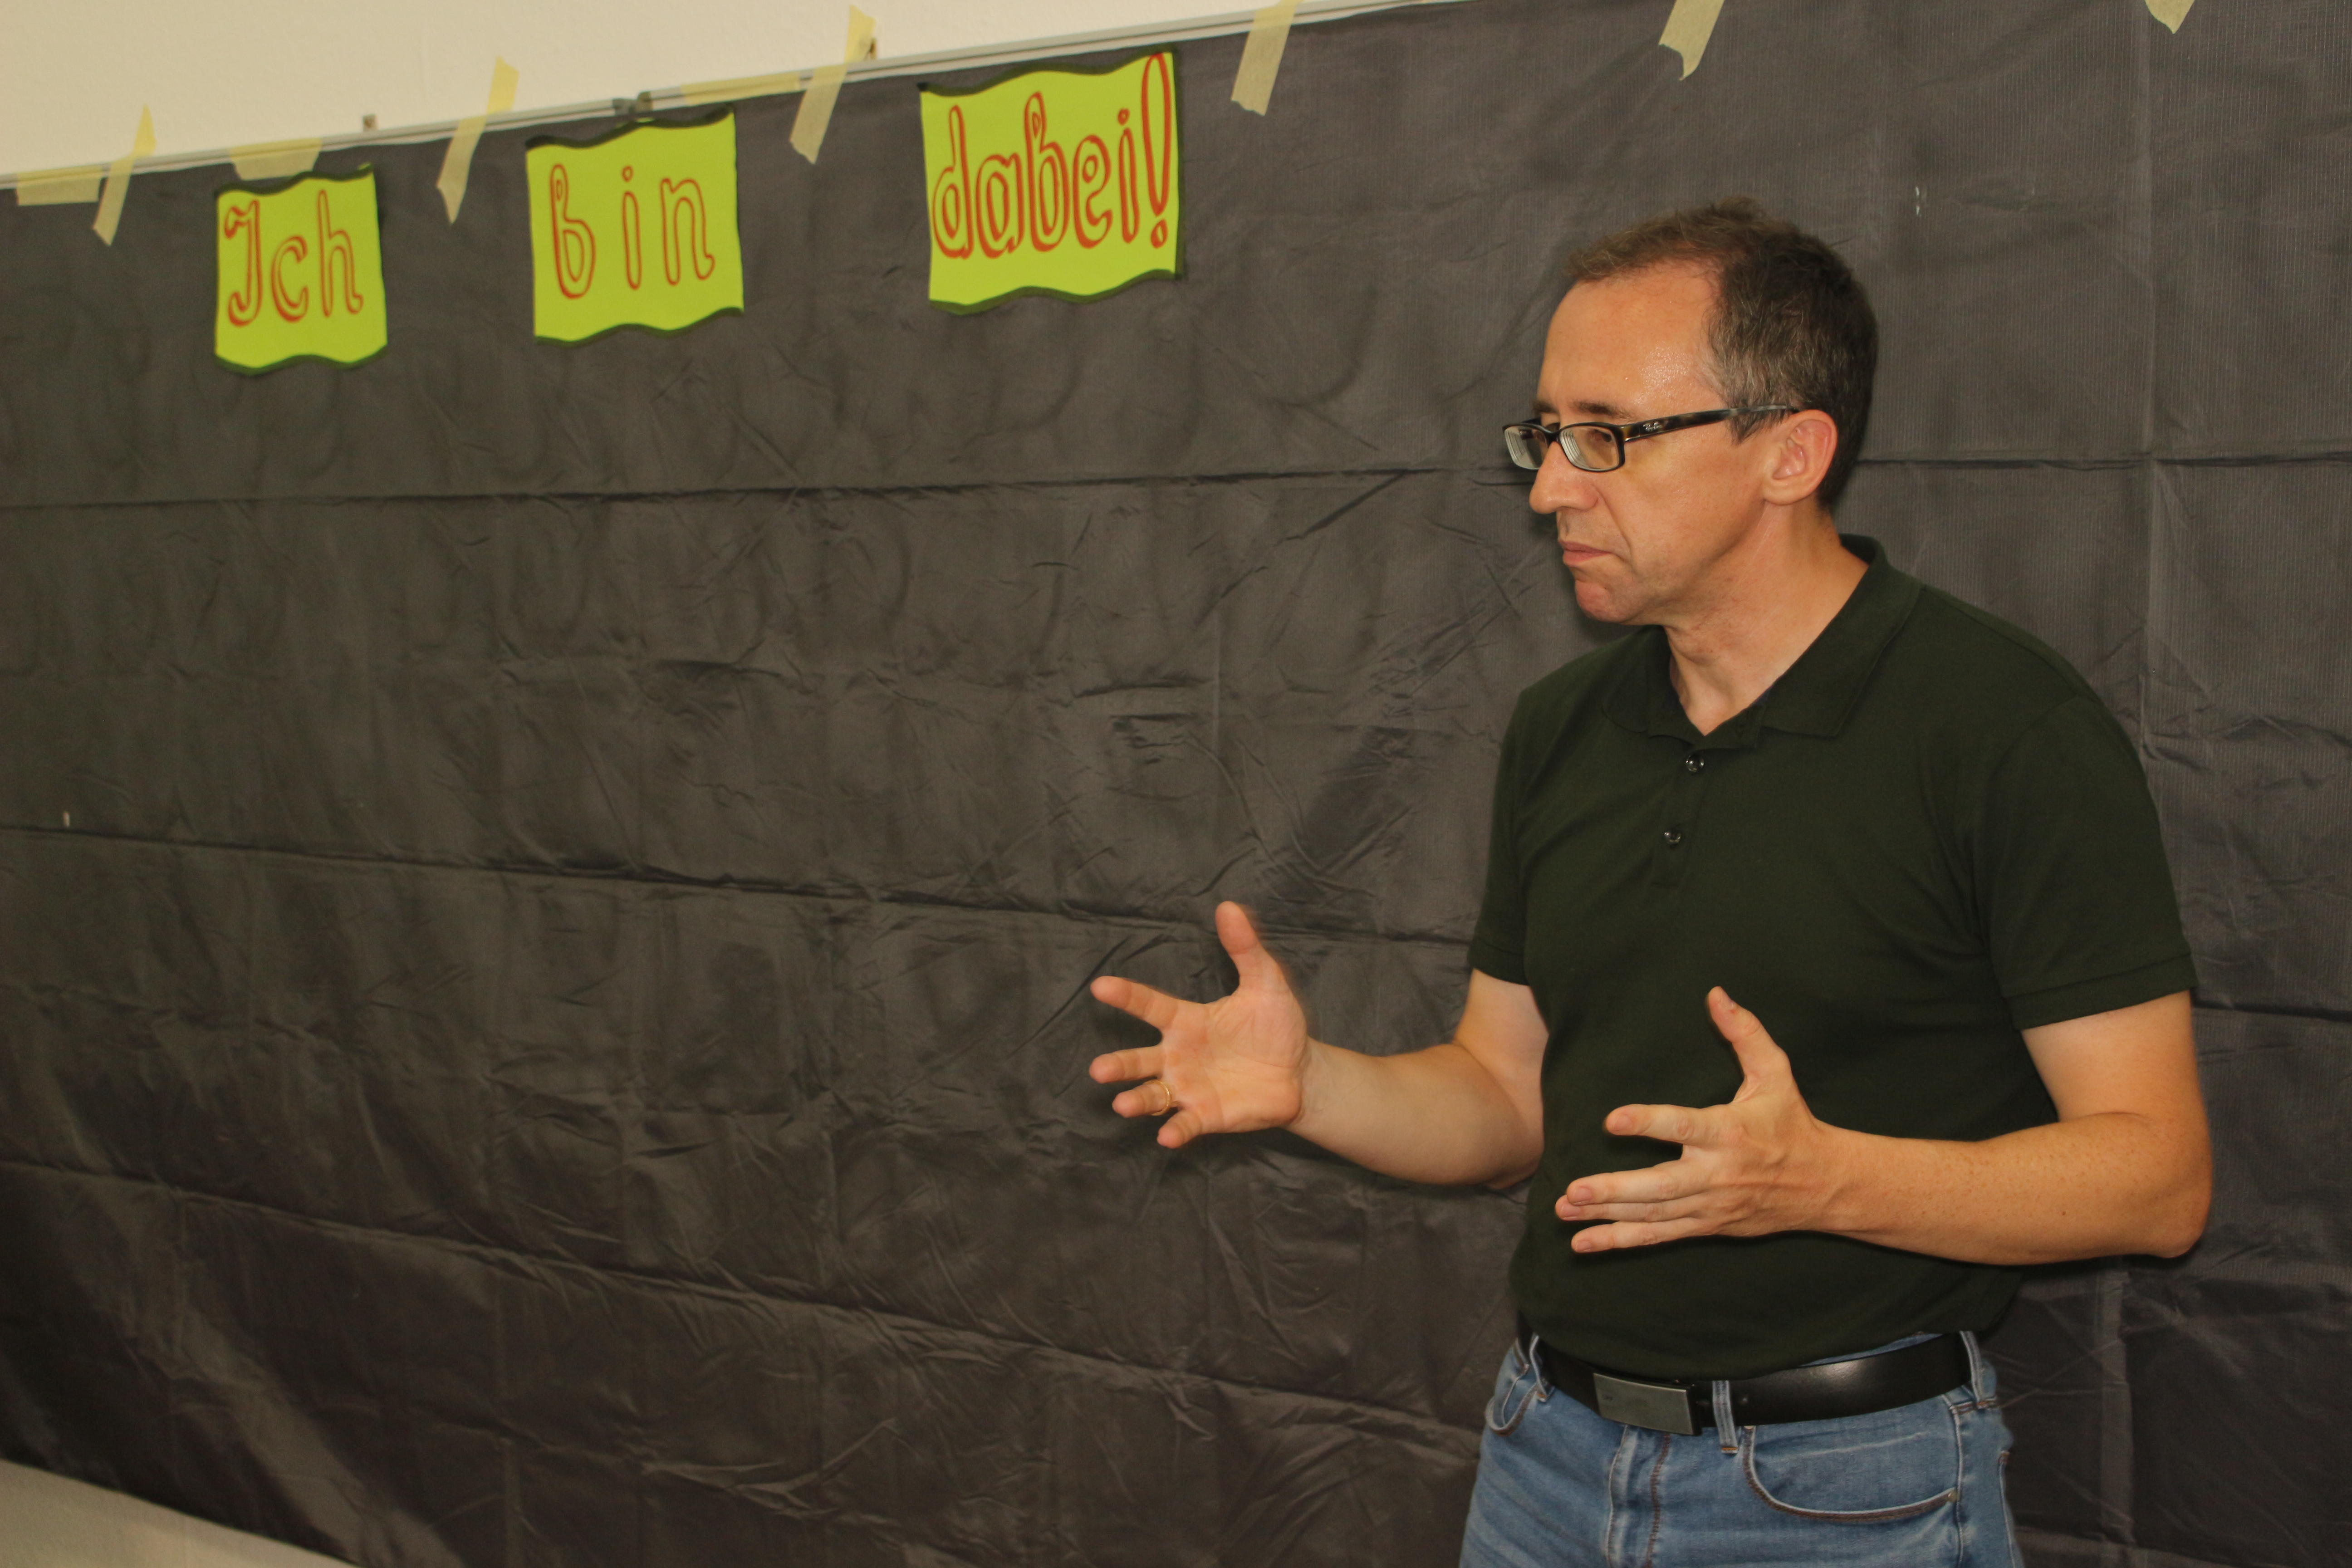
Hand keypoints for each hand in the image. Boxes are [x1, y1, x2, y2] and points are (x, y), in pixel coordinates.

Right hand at [1088, 902, 1311, 1148]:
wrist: (1301, 1071)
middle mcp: (1180, 1056)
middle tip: (1099, 1069)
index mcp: (1187, 1022)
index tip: (1099, 985)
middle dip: (1118, 1065)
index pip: (1150, 1006)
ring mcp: (1191, 1088)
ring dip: (1136, 1100)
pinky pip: (1185, 1123)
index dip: (1126, 996)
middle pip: (1139, 1060)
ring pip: (1153, 1095)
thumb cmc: (1277, 1025)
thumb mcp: (1265, 982)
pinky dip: (1175, 1130)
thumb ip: (1244, 948)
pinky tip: (1167, 1136)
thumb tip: (1229, 906)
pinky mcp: (1208, 1114)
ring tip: (1122, 1103)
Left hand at [1555, 987, 1843, 1250]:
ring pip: (1653, 1215)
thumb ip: (1745, 1034)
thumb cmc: (1792, 1122)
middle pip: (1661, 1186)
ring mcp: (1709, 1205)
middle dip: (1615, 1189)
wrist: (1824, 1185)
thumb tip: (1717, 994)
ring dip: (1607, 1216)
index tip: (1613, 1120)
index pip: (1683, 1127)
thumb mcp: (1776, 1074)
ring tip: (1564, 1210)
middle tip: (1574, 1188)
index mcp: (1729, 1132)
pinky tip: (1584, 1243)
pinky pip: (1659, 1236)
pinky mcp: (1706, 1225)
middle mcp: (1717, 1174)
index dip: (1648, 1123)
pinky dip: (1621, 1241)